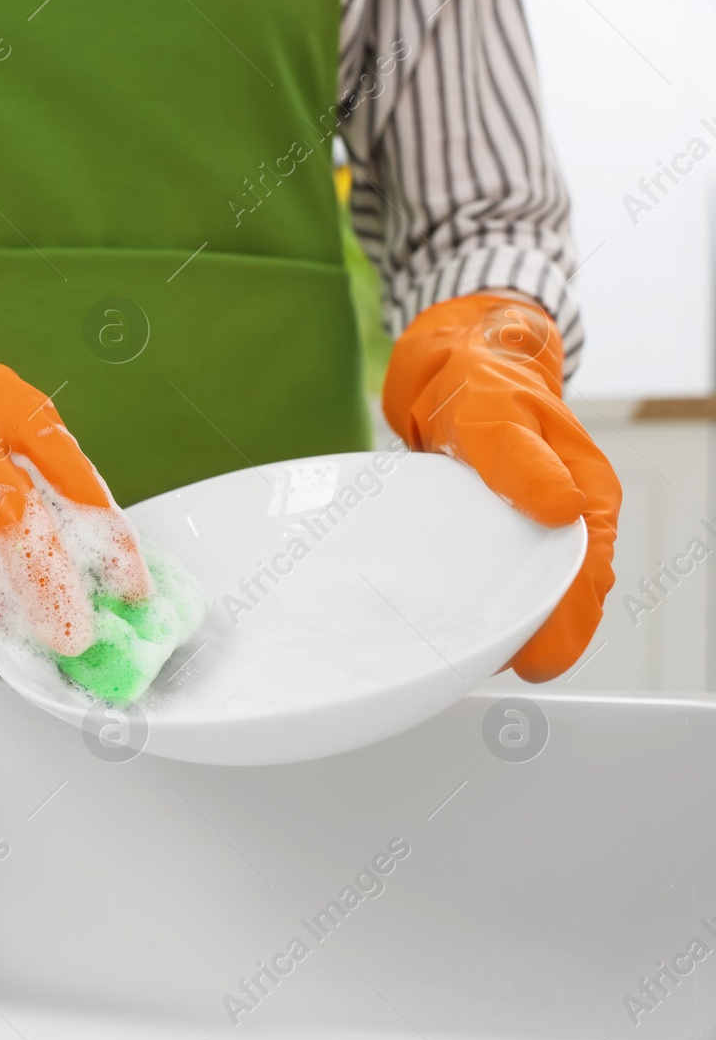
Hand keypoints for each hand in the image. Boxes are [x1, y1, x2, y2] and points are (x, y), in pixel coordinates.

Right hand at [0, 279, 151, 654]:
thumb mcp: (12, 405)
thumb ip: (50, 463)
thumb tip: (93, 541)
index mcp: (14, 407)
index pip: (72, 477)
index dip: (105, 537)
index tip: (129, 586)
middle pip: (11, 510)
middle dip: (45, 579)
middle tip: (69, 629)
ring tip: (10, 624)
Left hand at [383, 293, 620, 680]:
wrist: (456, 367)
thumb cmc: (482, 384)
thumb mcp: (492, 411)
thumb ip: (520, 459)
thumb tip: (563, 508)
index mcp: (584, 492)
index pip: (584, 570)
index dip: (566, 620)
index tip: (542, 658)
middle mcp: (568, 516)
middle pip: (566, 592)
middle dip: (543, 636)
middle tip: (504, 672)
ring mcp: (536, 527)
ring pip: (536, 589)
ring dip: (516, 624)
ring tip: (479, 661)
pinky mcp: (502, 532)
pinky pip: (505, 576)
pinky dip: (490, 601)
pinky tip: (464, 625)